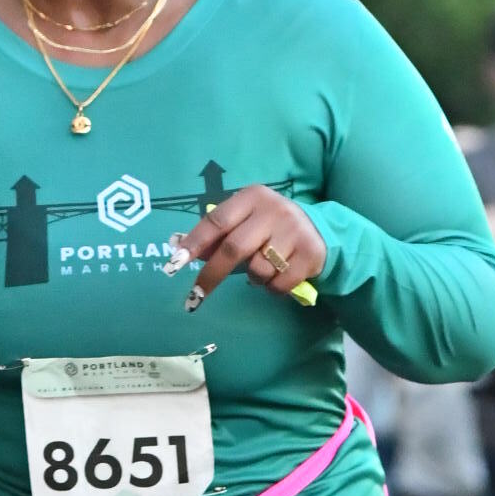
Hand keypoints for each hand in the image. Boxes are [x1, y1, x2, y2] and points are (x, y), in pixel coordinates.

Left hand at [176, 185, 325, 308]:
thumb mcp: (244, 222)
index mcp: (252, 197)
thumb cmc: (269, 227)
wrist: (319, 230)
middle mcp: (273, 210)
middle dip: (211, 275)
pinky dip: (272, 288)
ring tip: (262, 269)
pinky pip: (278, 284)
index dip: (195, 242)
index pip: (217, 221)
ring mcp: (294, 231)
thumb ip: (215, 236)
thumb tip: (178, 249)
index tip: (175, 263)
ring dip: (253, 279)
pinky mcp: (310, 253)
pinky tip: (279, 276)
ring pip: (257, 270)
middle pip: (234, 248)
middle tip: (195, 298)